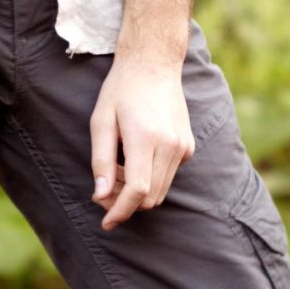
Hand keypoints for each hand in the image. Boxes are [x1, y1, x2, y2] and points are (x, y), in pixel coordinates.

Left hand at [89, 52, 194, 229]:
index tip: (106, 223)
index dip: (120, 211)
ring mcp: (183, 146)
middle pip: (150, 196)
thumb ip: (100, 161)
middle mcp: (170, 145)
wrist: (153, 65)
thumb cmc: (121, 91)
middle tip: (103, 188)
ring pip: (161, 191)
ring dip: (137, 192)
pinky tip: (134, 159)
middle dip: (125, 202)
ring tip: (117, 170)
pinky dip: (150, 179)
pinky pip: (168, 177)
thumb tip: (101, 195)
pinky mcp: (188, 147)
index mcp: (146, 137)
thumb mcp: (100, 122)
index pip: (137, 189)